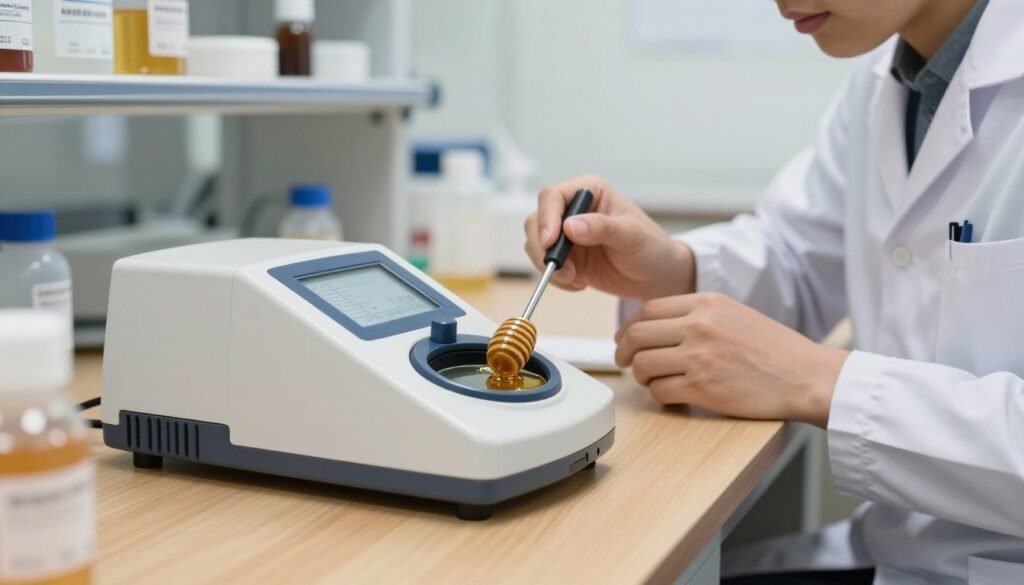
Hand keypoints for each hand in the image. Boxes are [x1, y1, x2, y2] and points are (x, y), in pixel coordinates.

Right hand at [524, 174, 694, 299]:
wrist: (656, 276)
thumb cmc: (651, 248)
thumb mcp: (632, 236)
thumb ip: (603, 228)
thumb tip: (571, 227)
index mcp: (589, 192)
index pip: (553, 197)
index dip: (546, 218)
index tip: (550, 242)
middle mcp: (573, 209)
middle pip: (537, 220)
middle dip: (543, 248)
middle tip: (562, 270)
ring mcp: (566, 234)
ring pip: (535, 244)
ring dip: (549, 266)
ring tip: (575, 279)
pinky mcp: (565, 257)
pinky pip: (545, 265)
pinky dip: (556, 278)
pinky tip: (579, 284)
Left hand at [614, 293, 848, 426]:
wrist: (805, 375)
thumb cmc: (773, 349)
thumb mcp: (733, 314)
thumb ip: (696, 314)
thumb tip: (656, 326)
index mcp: (705, 303)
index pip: (648, 310)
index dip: (629, 327)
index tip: (625, 339)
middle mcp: (698, 326)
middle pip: (637, 336)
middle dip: (624, 352)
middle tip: (625, 362)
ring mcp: (698, 357)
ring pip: (643, 365)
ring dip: (640, 376)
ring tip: (651, 380)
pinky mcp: (702, 387)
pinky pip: (660, 391)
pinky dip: (659, 395)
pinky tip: (671, 395)